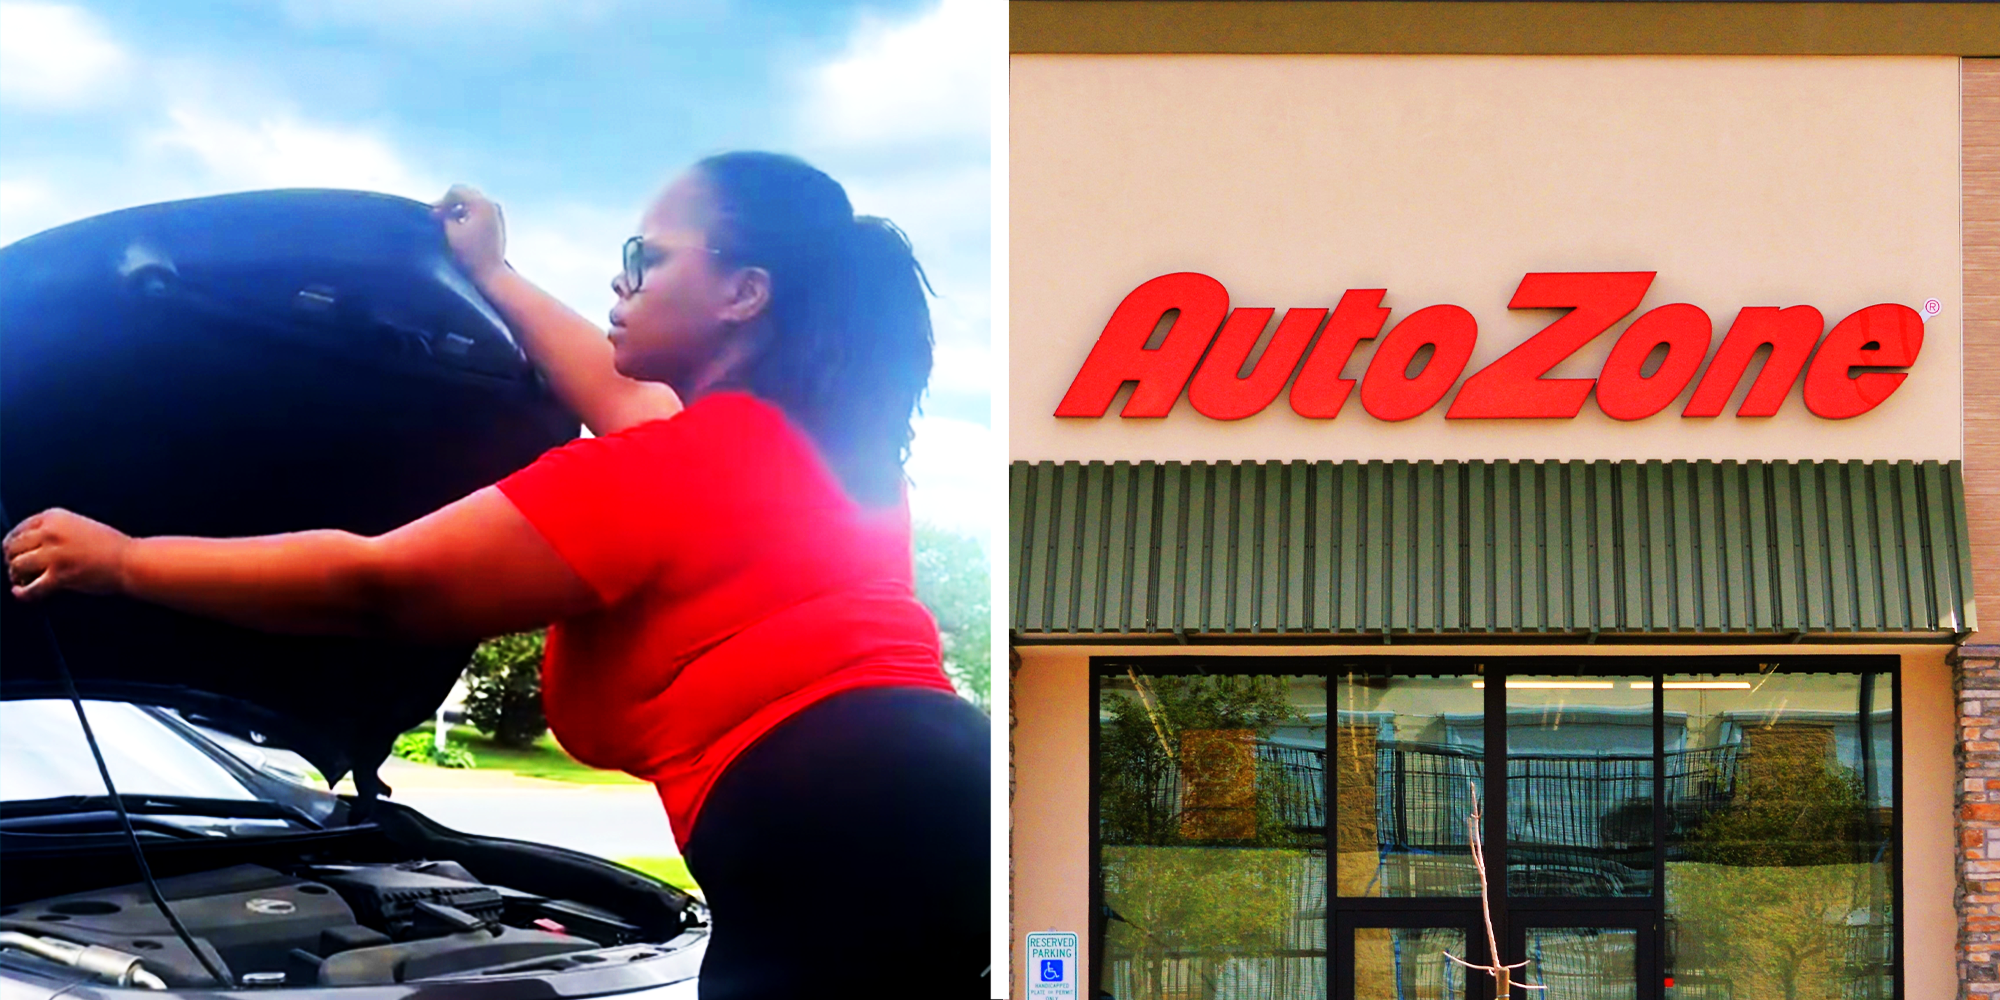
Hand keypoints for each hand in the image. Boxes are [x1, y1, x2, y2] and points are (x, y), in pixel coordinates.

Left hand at [4, 509, 132, 600]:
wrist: (131, 561)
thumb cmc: (111, 546)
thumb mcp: (78, 525)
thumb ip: (53, 530)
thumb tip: (28, 547)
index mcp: (54, 516)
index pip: (18, 529)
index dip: (12, 544)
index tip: (13, 552)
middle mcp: (51, 533)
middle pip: (12, 547)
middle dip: (12, 559)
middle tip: (18, 568)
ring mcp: (54, 554)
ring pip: (17, 566)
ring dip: (17, 575)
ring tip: (23, 579)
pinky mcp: (60, 575)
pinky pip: (30, 588)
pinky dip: (21, 593)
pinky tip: (20, 593)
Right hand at [432, 184, 507, 284]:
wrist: (492, 275)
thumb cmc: (470, 255)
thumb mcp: (450, 232)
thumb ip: (442, 216)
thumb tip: (438, 211)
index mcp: (481, 203)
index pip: (456, 191)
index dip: (441, 201)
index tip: (433, 216)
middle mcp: (492, 205)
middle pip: (466, 195)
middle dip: (450, 204)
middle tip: (437, 217)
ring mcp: (497, 215)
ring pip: (473, 204)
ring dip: (458, 210)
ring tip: (446, 224)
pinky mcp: (498, 225)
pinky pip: (480, 213)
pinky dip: (468, 217)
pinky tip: (459, 230)